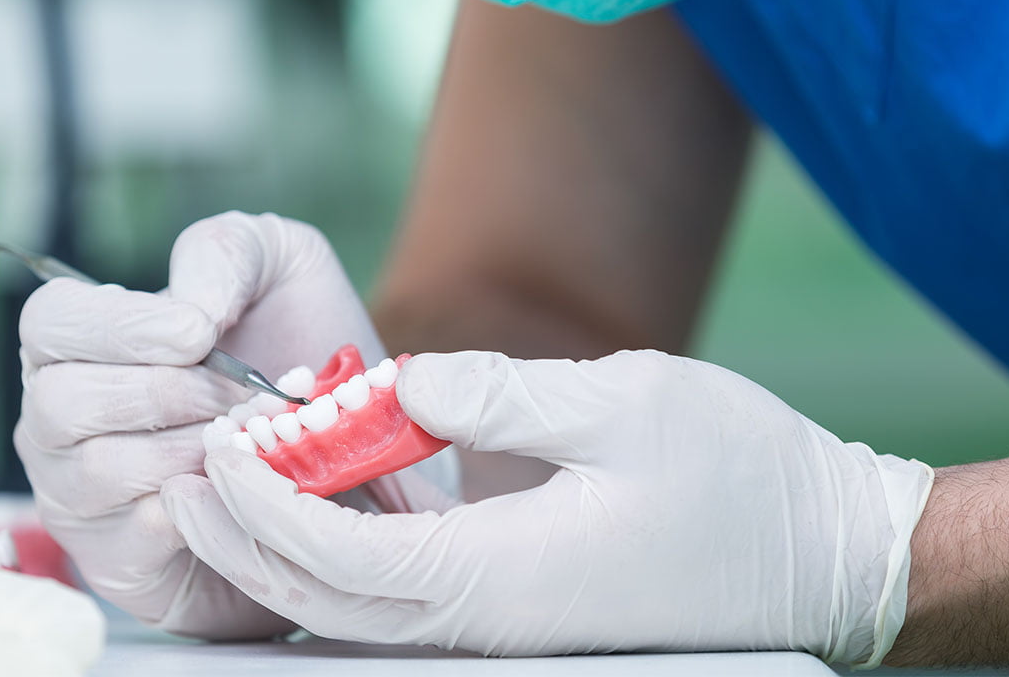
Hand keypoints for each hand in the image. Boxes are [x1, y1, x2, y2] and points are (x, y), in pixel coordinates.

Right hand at [15, 211, 421, 637]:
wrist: (347, 448)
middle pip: (63, 401)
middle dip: (170, 392)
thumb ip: (225, 255)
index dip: (118, 326)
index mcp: (83, 341)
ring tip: (254, 438)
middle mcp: (60, 418)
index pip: (49, 321)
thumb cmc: (299, 349)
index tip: (197, 334)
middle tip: (243, 395)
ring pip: (101, 470)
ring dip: (193, 449)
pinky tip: (246, 485)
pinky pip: (136, 537)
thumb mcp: (280, 269)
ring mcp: (79, 494)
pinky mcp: (118, 561)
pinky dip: (203, 506)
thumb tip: (188, 310)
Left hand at [162, 349, 932, 662]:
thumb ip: (503, 394)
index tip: (221, 450)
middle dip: (247, 543)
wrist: (818, 554)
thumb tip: (403, 384)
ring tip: (233, 490)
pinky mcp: (521, 609)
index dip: (268, 508)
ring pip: (358, 610)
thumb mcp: (626, 401)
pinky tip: (325, 508)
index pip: (347, 557)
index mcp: (507, 574)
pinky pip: (404, 598)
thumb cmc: (739, 474)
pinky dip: (342, 557)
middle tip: (190, 475)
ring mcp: (506, 623)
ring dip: (283, 552)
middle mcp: (492, 617)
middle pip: (331, 603)